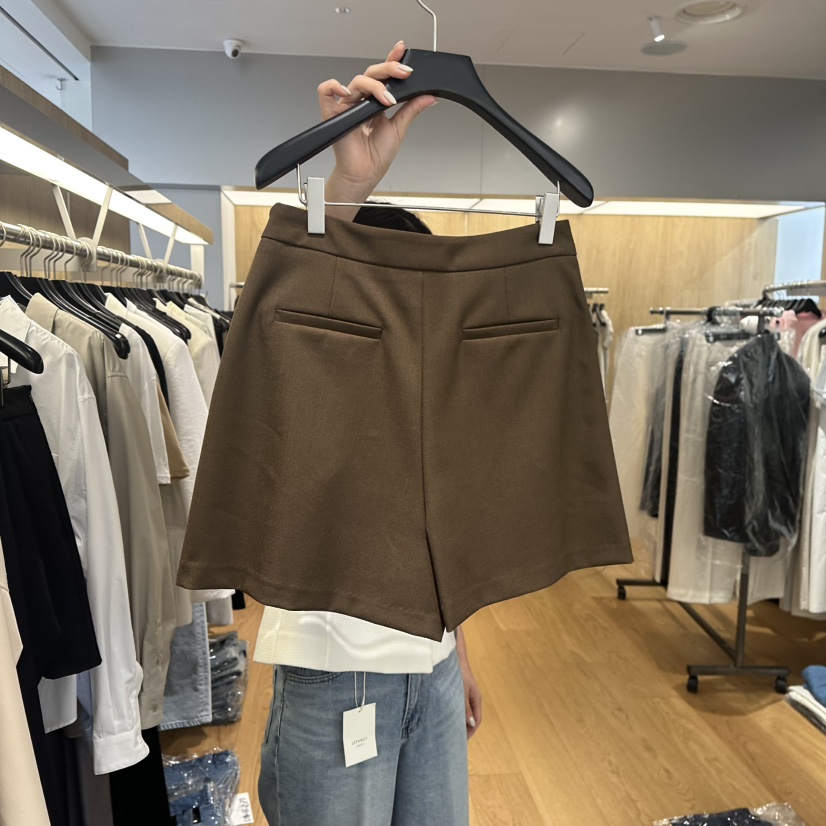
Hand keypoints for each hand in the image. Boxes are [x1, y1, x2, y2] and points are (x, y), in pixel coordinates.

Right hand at [317, 40, 436, 218]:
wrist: (365, 175)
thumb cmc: (377, 156)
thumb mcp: (399, 128)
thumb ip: (412, 109)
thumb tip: (429, 95)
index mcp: (375, 102)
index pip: (383, 76)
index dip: (391, 60)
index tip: (402, 50)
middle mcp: (361, 100)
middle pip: (371, 74)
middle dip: (389, 69)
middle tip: (404, 73)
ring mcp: (346, 105)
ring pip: (356, 81)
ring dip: (374, 86)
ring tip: (387, 99)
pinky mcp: (332, 113)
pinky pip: (326, 90)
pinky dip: (334, 86)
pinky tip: (347, 93)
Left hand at [456, 626, 482, 739]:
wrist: (453, 655)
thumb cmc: (457, 672)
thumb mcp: (461, 691)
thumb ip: (465, 708)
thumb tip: (470, 724)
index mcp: (476, 699)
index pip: (477, 721)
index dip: (470, 732)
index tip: (461, 742)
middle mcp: (472, 697)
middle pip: (470, 718)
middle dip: (463, 729)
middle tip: (453, 739)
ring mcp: (465, 694)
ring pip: (463, 712)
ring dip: (457, 721)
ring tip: (446, 730)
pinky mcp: (457, 690)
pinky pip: (457, 706)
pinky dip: (453, 713)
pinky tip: (442, 715)